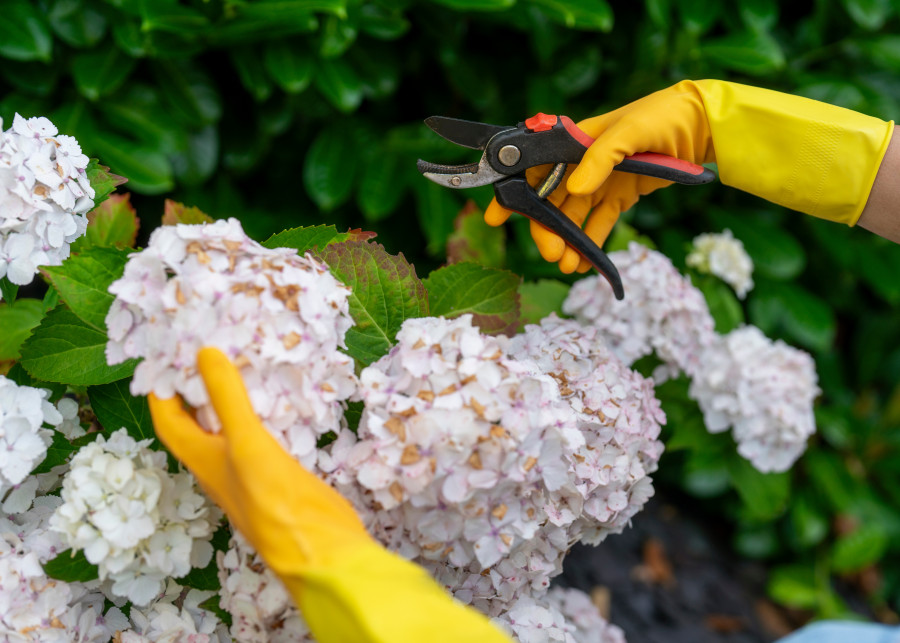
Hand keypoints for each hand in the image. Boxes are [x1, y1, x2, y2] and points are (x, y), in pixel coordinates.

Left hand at [148, 347, 369, 582]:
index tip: (167, 354)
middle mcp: (220, 465)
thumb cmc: (276, 501)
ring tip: (241, 362)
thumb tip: (203, 353)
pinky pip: (261, 435)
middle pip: (198, 422)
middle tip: (209, 348)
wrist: (322, 549)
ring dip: (231, 398)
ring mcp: (250, 471)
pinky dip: (262, 412)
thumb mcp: (246, 443)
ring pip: (230, 428)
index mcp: (202, 461)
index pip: (168, 420)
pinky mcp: (279, 474)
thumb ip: (227, 398)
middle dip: (197, 387)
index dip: (161, 389)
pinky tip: (278, 399)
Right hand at [486, 81, 710, 272]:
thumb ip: (600, 159)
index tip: (495, 217)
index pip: (534, 169)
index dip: (513, 193)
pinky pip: (599, 222)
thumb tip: (575, 190)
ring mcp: (600, 180)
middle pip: (551, 200)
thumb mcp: (630, 132)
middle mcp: (581, 162)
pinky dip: (590, 243)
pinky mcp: (620, 195)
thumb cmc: (663, 117)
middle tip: (549, 253)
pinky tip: (583, 263)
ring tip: (565, 264)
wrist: (702, 125)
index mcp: (573, 141)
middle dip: (545, 228)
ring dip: (566, 240)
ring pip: (573, 216)